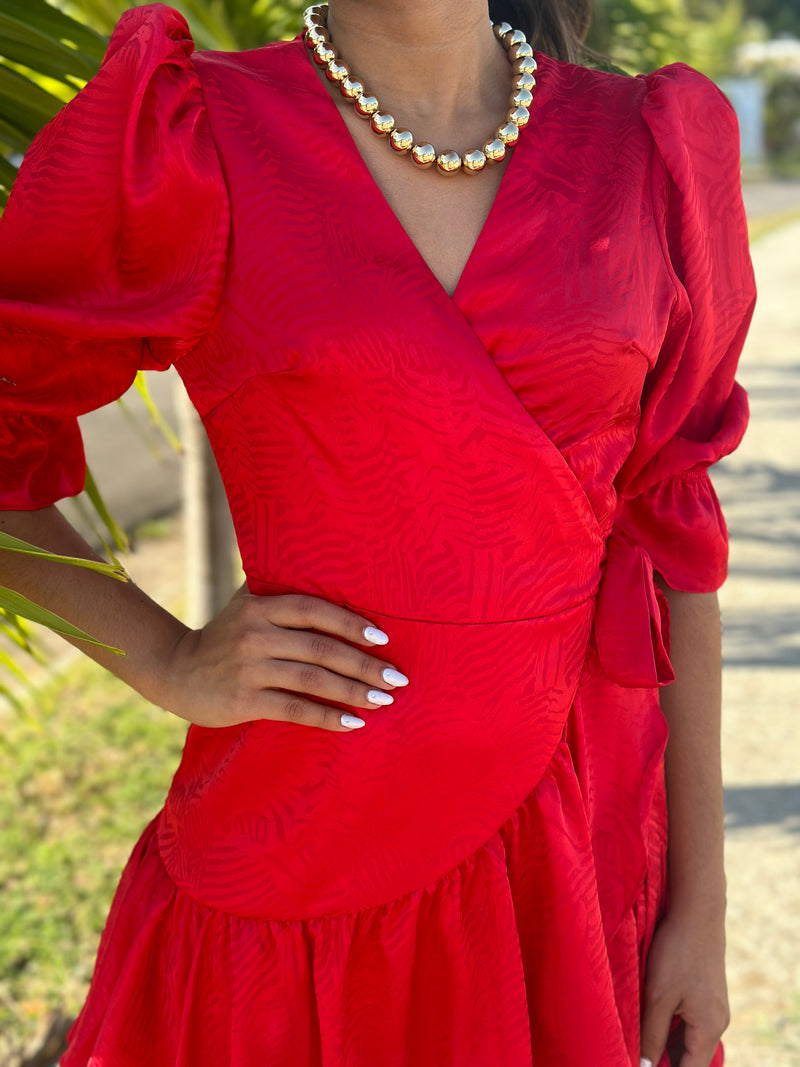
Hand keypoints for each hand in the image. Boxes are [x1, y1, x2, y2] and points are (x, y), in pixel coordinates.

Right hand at [155, 585, 406, 730]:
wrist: (175, 671)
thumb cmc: (224, 635)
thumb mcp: (245, 603)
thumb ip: (278, 587)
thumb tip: (323, 561)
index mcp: (261, 607)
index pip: (314, 610)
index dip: (351, 623)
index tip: (383, 639)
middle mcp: (256, 634)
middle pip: (321, 648)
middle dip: (364, 664)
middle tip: (399, 678)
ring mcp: (249, 668)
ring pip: (313, 680)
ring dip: (353, 691)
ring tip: (384, 700)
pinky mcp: (244, 700)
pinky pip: (295, 709)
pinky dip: (327, 717)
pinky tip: (354, 723)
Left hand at [640, 903, 728, 1066]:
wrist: (697, 912)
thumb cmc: (677, 952)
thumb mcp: (658, 996)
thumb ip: (651, 1035)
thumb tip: (644, 1066)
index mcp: (709, 1029)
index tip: (641, 1064)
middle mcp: (717, 1023)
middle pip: (691, 1057)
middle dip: (665, 1059)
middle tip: (636, 1051)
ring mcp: (714, 1008)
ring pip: (688, 1038)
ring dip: (666, 1041)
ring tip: (640, 1034)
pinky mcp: (708, 994)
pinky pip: (690, 1021)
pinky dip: (672, 1024)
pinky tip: (651, 1014)